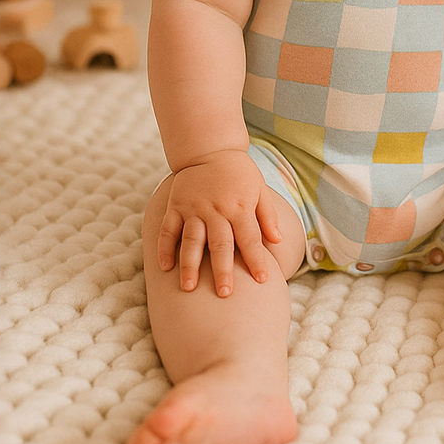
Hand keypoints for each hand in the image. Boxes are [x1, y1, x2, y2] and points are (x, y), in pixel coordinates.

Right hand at [157, 150, 281, 295]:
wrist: (210, 149)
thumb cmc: (239, 174)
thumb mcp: (260, 189)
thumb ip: (267, 216)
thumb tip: (278, 240)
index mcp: (239, 207)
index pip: (250, 239)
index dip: (257, 260)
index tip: (262, 281)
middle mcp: (216, 210)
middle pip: (220, 244)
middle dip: (223, 270)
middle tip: (225, 294)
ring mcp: (193, 208)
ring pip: (191, 240)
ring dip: (189, 265)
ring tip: (189, 288)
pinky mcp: (175, 206)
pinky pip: (168, 229)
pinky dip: (164, 247)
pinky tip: (164, 267)